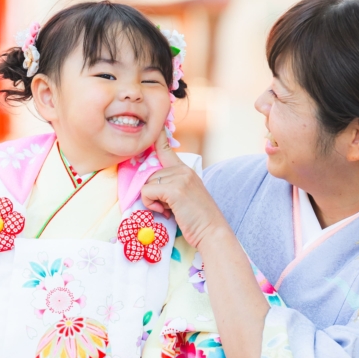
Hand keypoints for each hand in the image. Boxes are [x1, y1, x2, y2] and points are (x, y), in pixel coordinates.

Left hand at [141, 131, 230, 248]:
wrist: (212, 232)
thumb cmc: (197, 220)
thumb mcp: (185, 196)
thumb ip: (171, 186)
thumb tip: (149, 185)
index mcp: (186, 170)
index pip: (167, 149)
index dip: (158, 137)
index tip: (155, 126)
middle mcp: (183, 170)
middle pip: (149, 173)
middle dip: (152, 192)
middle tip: (167, 206)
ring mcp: (179, 178)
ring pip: (146, 183)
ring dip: (151, 200)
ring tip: (169, 210)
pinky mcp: (174, 189)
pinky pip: (147, 192)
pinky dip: (150, 204)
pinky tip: (165, 212)